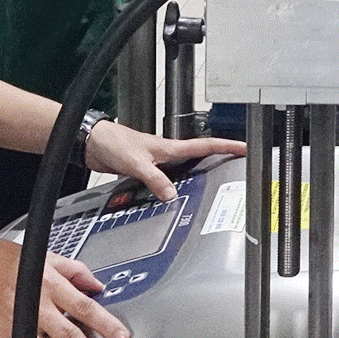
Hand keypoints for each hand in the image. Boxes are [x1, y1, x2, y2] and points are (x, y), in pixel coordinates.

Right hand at [0, 232, 129, 337]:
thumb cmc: (1, 260)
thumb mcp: (44, 257)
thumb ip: (74, 271)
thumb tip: (97, 286)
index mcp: (48, 285)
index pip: (83, 306)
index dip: (105, 323)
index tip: (122, 337)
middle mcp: (33, 307)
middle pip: (66, 336)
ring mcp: (13, 326)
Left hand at [84, 124, 244, 199]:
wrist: (92, 142)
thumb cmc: (112, 142)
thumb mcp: (136, 163)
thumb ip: (155, 179)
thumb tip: (172, 195)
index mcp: (170, 147)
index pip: (206, 145)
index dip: (228, 146)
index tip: (246, 148)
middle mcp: (167, 153)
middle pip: (201, 155)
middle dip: (221, 158)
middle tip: (238, 164)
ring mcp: (158, 160)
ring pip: (185, 168)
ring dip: (199, 173)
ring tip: (214, 181)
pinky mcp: (147, 168)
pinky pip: (168, 178)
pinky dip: (175, 185)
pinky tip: (174, 194)